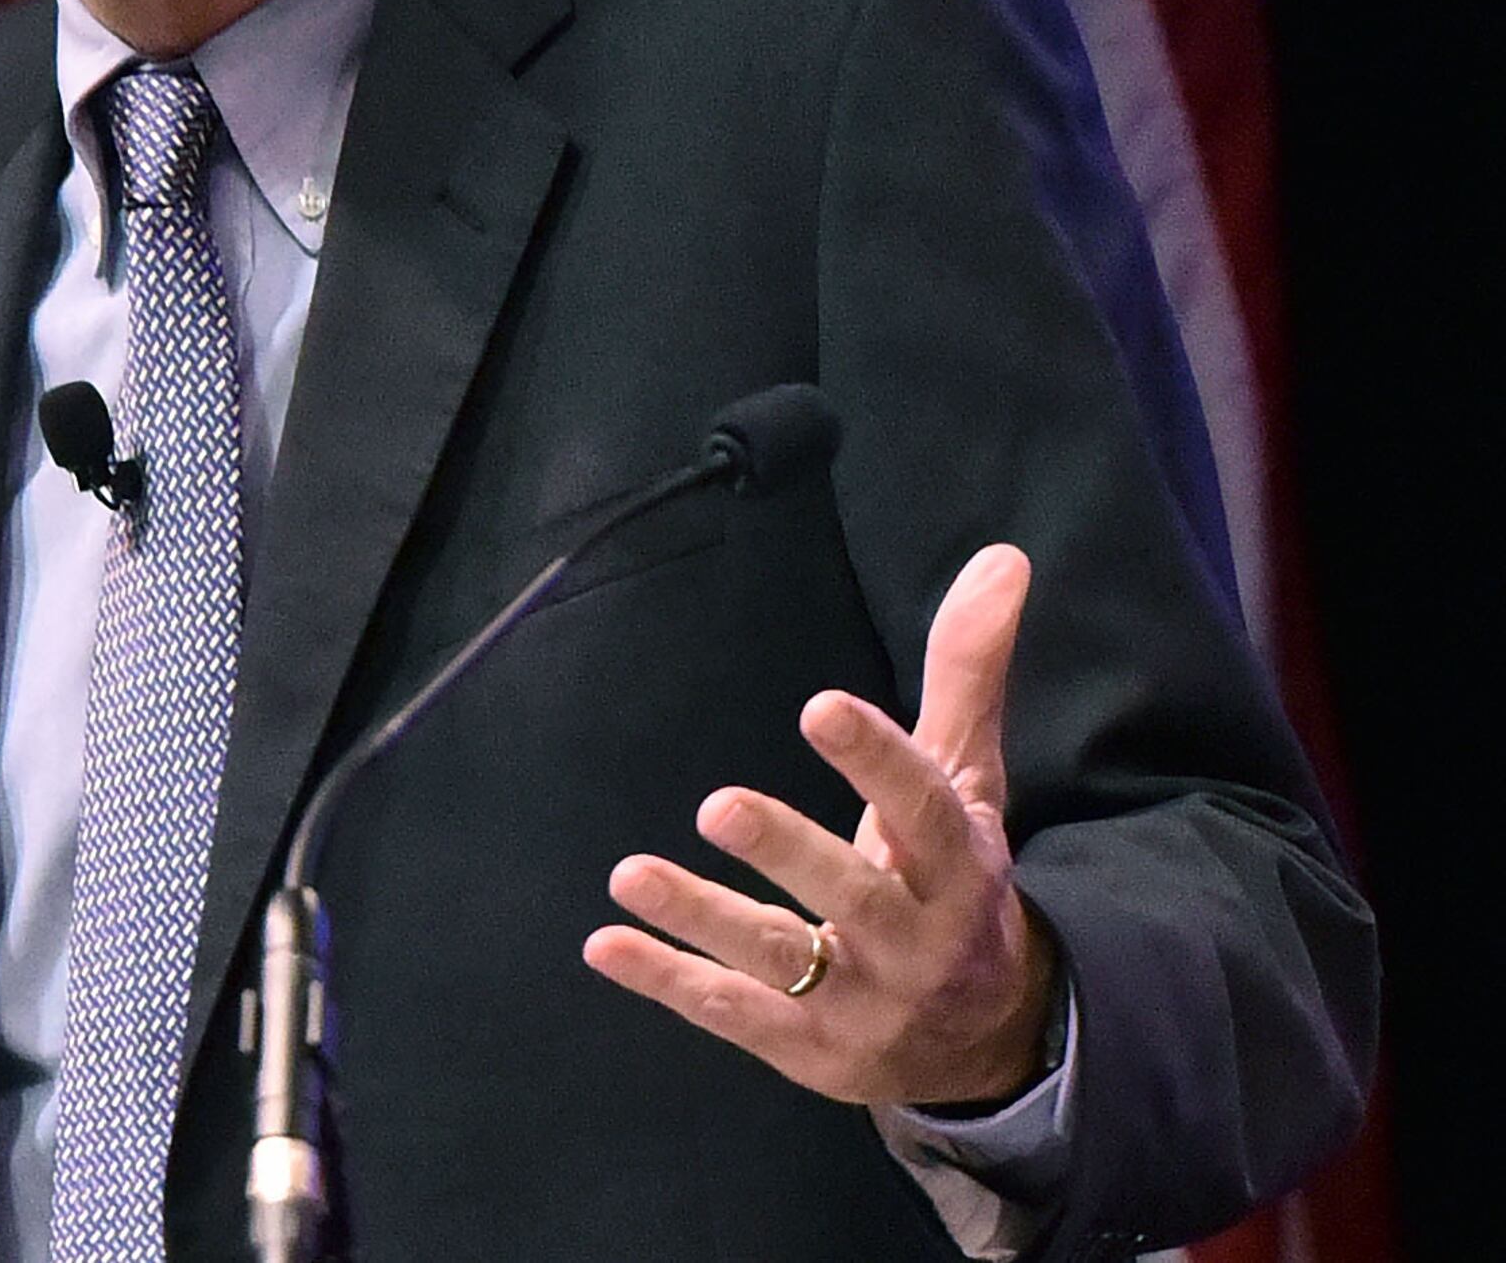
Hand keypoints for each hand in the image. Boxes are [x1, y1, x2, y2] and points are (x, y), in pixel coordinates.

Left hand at [584, 544, 1058, 1108]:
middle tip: (715, 804)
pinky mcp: (812, 1050)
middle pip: (853, 894)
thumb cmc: (956, 880)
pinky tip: (605, 944)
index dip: (877, 760)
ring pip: (782, 959)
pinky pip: (734, 1014)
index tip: (821, 706)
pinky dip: (668, 980)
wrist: (993, 1037)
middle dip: (788, 853)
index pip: (923, 808)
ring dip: (703, 917)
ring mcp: (864, 1002)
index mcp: (959, 866)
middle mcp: (918, 940)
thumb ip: (966, 673)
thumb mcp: (967, 781)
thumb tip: (1001, 555)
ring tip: (629, 875)